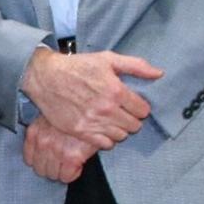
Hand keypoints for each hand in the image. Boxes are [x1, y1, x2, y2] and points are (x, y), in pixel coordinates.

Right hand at [21, 48, 162, 148]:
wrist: (45, 76)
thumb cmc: (76, 66)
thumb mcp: (106, 59)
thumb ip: (136, 65)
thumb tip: (159, 73)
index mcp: (116, 91)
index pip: (143, 110)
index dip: (139, 106)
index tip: (130, 103)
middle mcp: (106, 109)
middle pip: (134, 126)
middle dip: (130, 118)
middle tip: (120, 111)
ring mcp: (93, 122)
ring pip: (121, 136)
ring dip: (119, 129)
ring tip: (109, 118)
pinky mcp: (80, 131)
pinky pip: (105, 144)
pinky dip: (106, 138)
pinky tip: (100, 127)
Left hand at [22, 115, 97, 182]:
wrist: (91, 110)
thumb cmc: (72, 113)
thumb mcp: (50, 118)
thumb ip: (42, 132)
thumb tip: (40, 145)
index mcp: (34, 132)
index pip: (29, 159)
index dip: (40, 161)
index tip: (46, 161)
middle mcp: (43, 142)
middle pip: (40, 169)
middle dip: (50, 167)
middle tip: (60, 163)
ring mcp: (56, 150)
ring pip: (53, 175)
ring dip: (61, 172)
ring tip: (69, 164)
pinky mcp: (71, 157)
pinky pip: (66, 176)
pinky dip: (72, 174)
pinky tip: (76, 166)